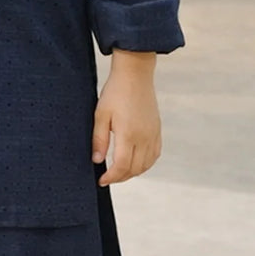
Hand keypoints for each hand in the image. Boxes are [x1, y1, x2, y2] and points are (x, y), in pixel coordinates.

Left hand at [91, 50, 160, 186]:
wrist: (135, 74)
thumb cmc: (115, 92)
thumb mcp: (101, 115)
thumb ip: (99, 139)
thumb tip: (97, 160)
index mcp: (128, 134)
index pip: (121, 166)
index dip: (111, 177)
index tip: (101, 180)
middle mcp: (144, 137)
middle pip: (135, 169)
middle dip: (120, 177)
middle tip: (108, 177)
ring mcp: (153, 134)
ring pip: (146, 164)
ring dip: (133, 172)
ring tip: (119, 172)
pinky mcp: (157, 130)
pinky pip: (154, 155)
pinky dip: (145, 164)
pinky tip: (135, 162)